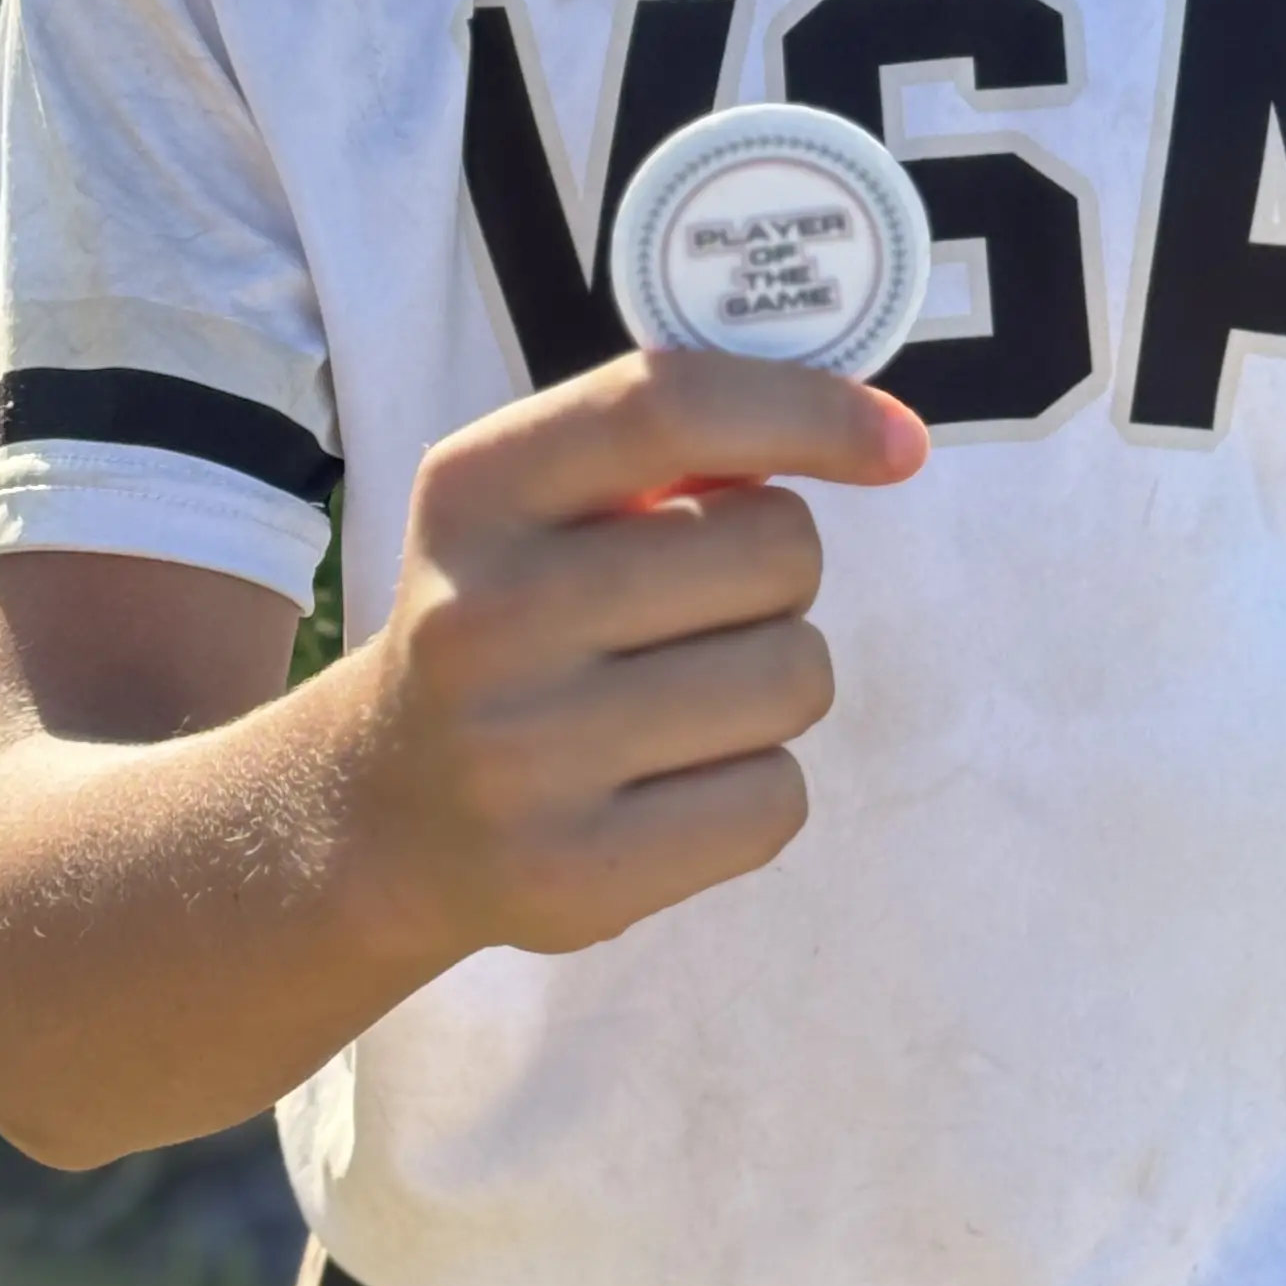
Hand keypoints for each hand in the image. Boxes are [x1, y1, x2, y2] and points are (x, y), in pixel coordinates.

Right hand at [345, 348, 927, 966]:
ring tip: (687, 691)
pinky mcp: (573, 878)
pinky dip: (758, 783)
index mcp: (475, 489)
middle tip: (703, 607)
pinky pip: (777, 800)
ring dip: (778, 674)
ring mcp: (523, 758)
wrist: (386, 811)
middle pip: (774, 549)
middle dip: (779, 570)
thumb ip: (669, 449)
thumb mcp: (535, 501)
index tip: (900, 441)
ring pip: (796, 676)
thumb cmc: (511, 617)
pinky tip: (675, 780)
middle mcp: (484, 617)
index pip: (669, 407)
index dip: (809, 410)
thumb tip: (878, 436)